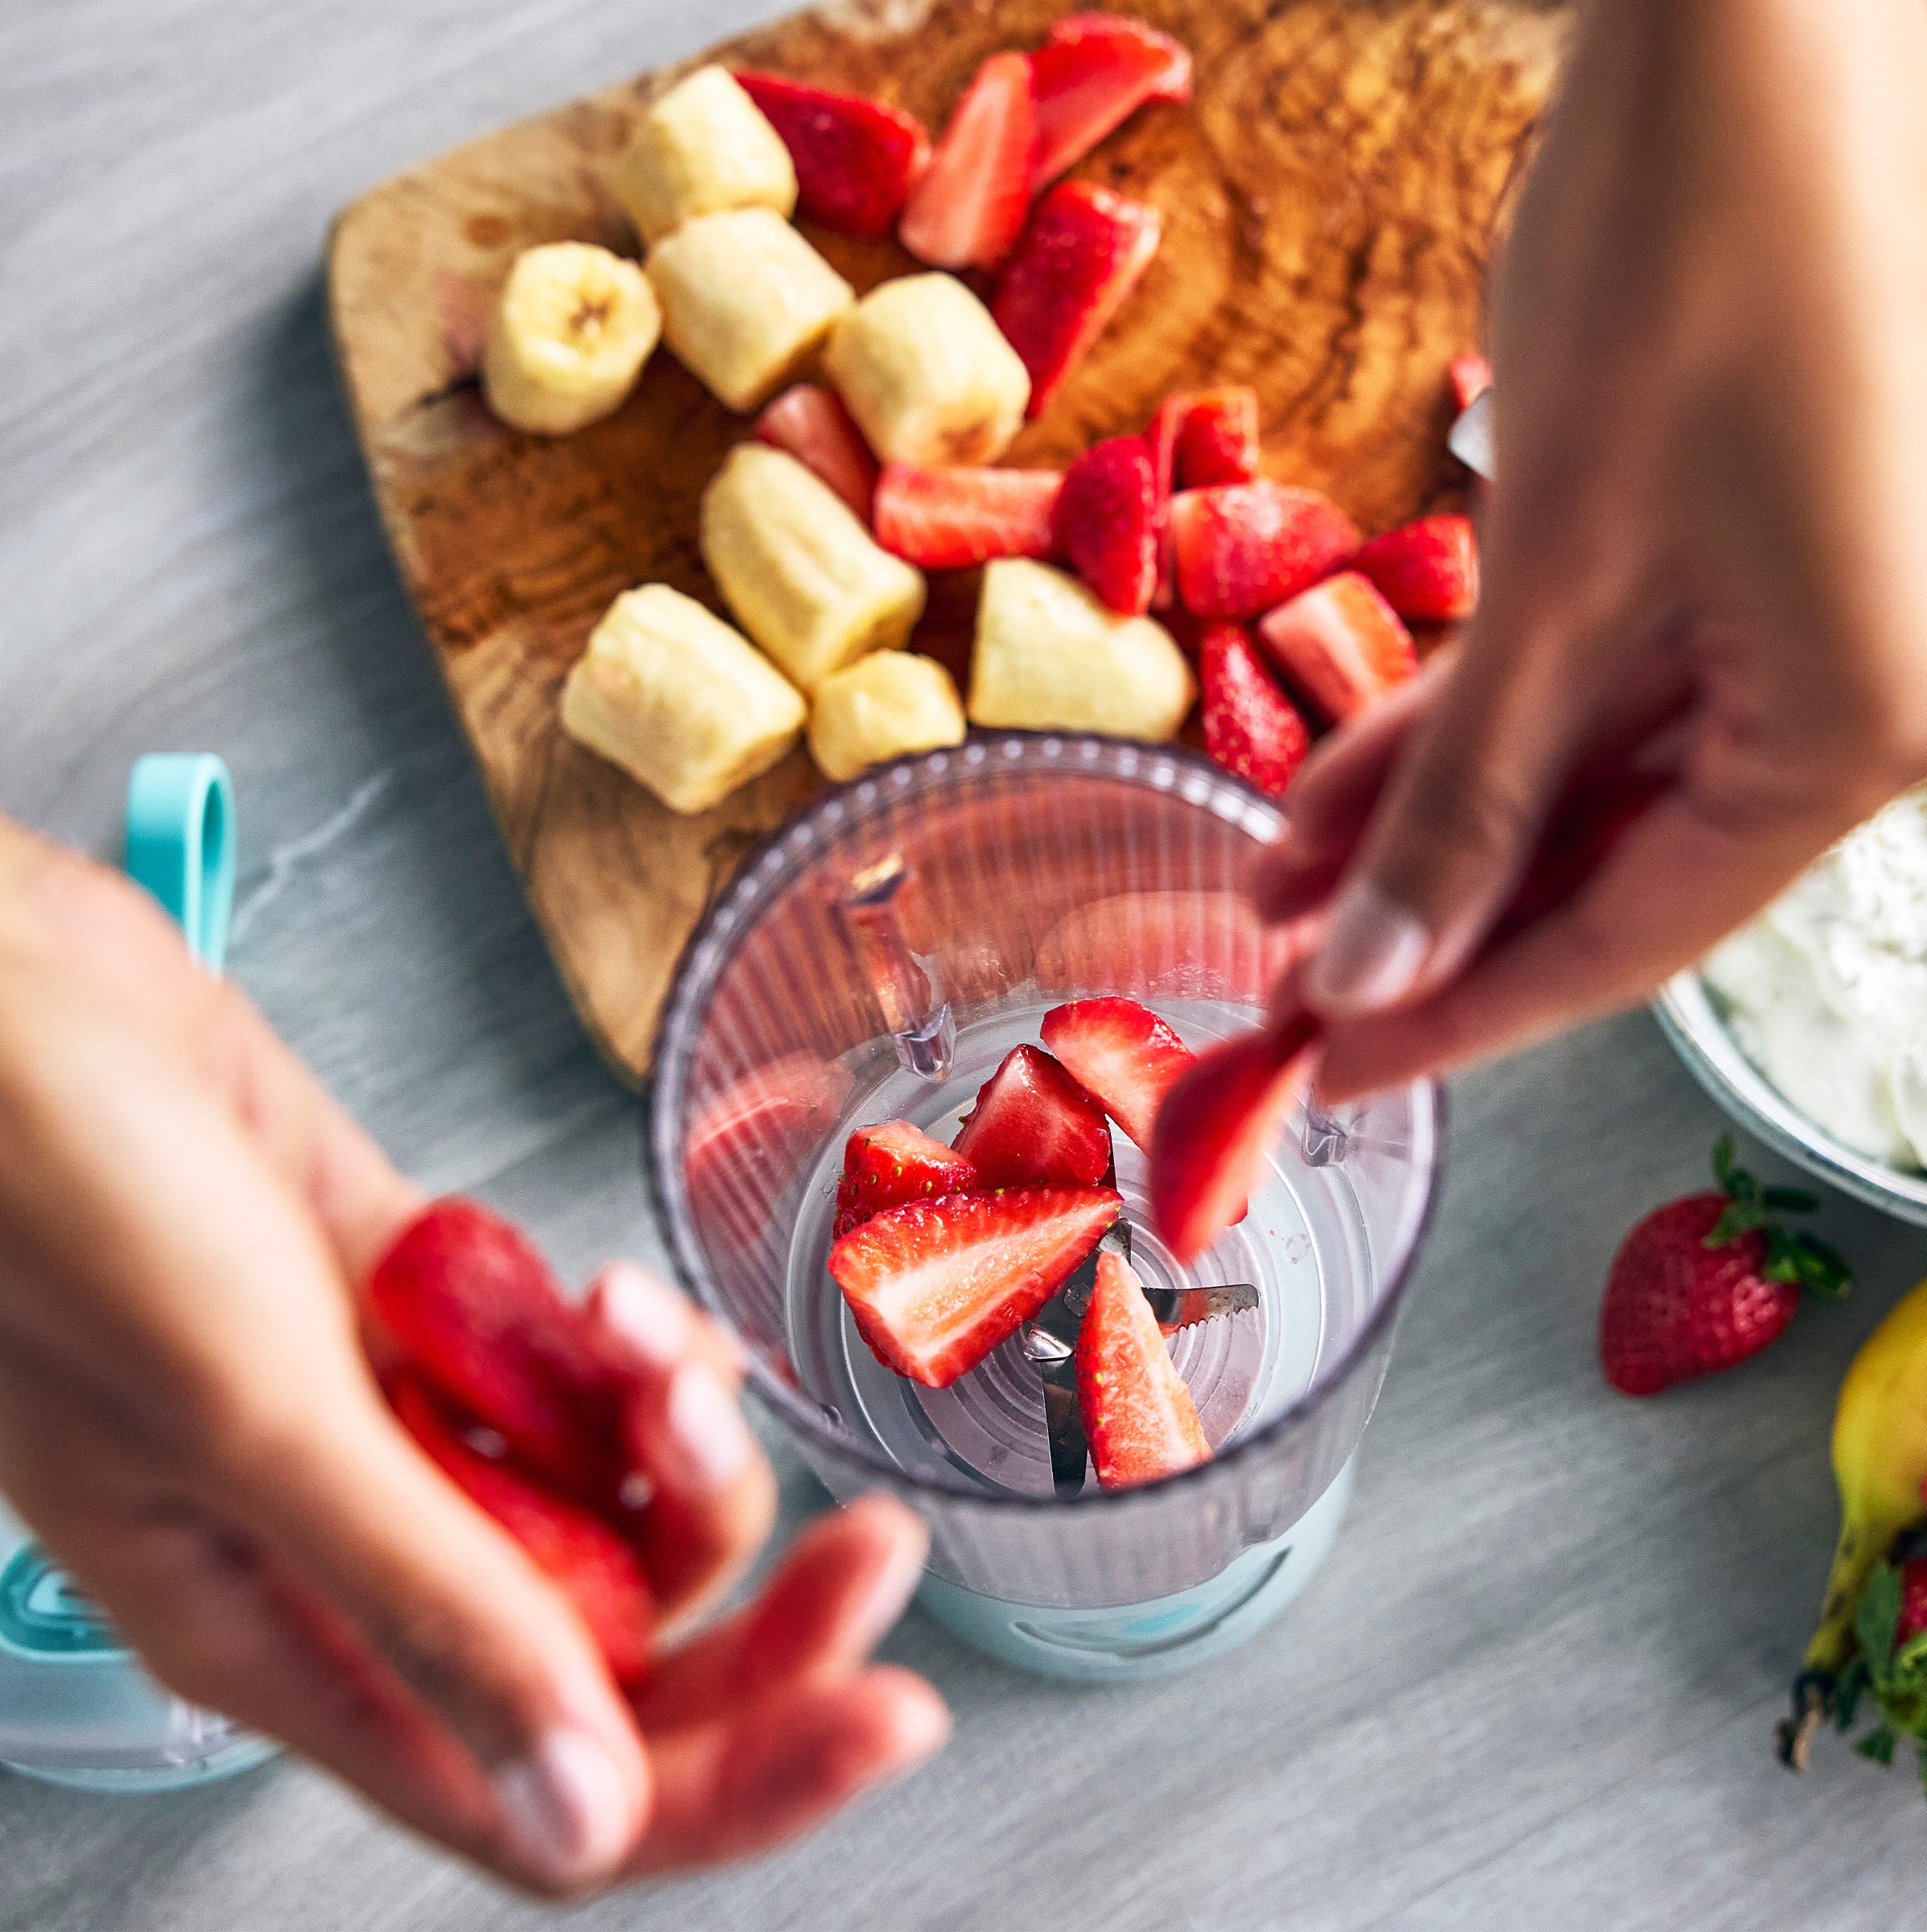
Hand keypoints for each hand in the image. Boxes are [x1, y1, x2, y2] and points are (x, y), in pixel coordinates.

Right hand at [0, 817, 945, 1893]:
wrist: (12, 1005)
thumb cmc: (55, 1200)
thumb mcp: (252, 1421)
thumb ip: (426, 1608)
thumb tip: (584, 1810)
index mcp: (297, 1636)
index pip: (557, 1788)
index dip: (736, 1774)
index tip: (887, 1705)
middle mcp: (358, 1547)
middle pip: (617, 1641)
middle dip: (756, 1591)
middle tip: (873, 1535)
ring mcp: (394, 1421)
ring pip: (607, 1491)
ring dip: (674, 1428)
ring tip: (644, 1335)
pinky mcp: (417, 1303)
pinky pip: (568, 1367)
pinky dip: (621, 1343)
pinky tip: (614, 1296)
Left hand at [1257, 0, 1926, 1100]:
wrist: (1757, 30)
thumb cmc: (1690, 276)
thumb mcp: (1556, 579)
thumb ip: (1469, 798)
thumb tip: (1378, 979)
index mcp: (1851, 734)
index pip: (1625, 941)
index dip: (1460, 1017)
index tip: (1325, 1074)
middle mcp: (1837, 698)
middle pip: (1598, 868)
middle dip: (1424, 924)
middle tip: (1279, 992)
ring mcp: (1780, 623)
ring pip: (1571, 780)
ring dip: (1414, 833)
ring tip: (1270, 897)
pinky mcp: (1710, 553)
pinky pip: (1574, 684)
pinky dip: (1453, 731)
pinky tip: (1326, 792)